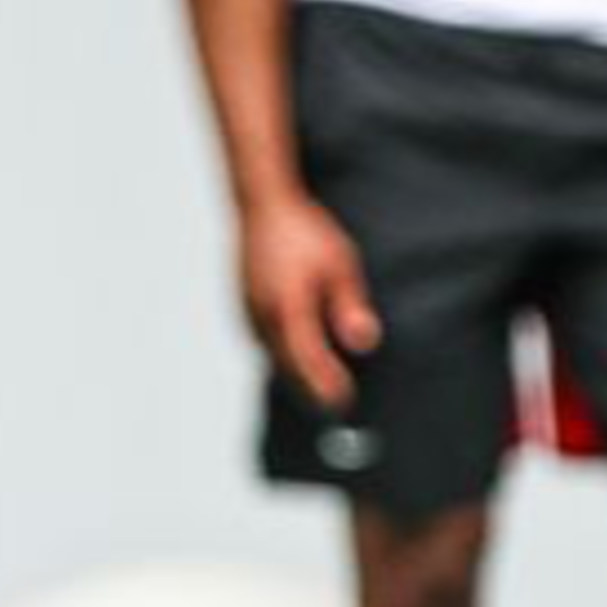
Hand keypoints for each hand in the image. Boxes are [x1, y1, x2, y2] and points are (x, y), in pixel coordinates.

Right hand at [236, 188, 381, 411]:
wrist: (263, 202)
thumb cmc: (304, 231)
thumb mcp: (340, 264)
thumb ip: (350, 307)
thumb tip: (364, 344)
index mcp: (288, 310)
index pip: (309, 362)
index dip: (327, 386)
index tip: (345, 402)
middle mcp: (262, 317)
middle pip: (287, 367)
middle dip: (310, 388)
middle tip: (337, 404)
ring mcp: (247, 312)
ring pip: (273, 354)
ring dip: (295, 371)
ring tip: (319, 385)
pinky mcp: (242, 305)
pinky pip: (262, 340)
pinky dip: (281, 352)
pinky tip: (296, 353)